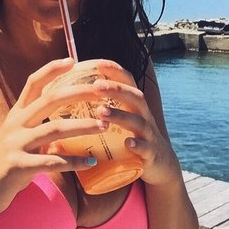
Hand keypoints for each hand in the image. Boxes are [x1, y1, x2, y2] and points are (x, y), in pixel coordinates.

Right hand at [0, 58, 107, 216]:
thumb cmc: (9, 159)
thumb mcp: (21, 135)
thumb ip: (41, 124)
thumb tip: (74, 119)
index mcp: (17, 113)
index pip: (33, 83)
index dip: (51, 69)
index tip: (72, 61)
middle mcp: (16, 123)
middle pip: (50, 100)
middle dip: (78, 93)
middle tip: (102, 92)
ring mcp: (16, 144)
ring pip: (54, 129)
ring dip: (83, 126)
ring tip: (104, 126)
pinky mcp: (18, 166)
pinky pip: (52, 162)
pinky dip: (74, 161)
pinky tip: (91, 161)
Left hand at [92, 59, 180, 186]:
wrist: (161, 165)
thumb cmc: (133, 137)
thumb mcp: (122, 120)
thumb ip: (103, 109)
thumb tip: (67, 101)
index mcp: (134, 105)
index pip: (128, 81)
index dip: (115, 71)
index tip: (98, 64)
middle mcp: (144, 115)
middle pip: (134, 96)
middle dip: (116, 89)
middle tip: (95, 85)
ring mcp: (149, 134)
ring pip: (138, 121)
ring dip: (120, 115)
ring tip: (101, 111)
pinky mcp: (151, 154)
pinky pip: (145, 148)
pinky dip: (137, 145)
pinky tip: (126, 143)